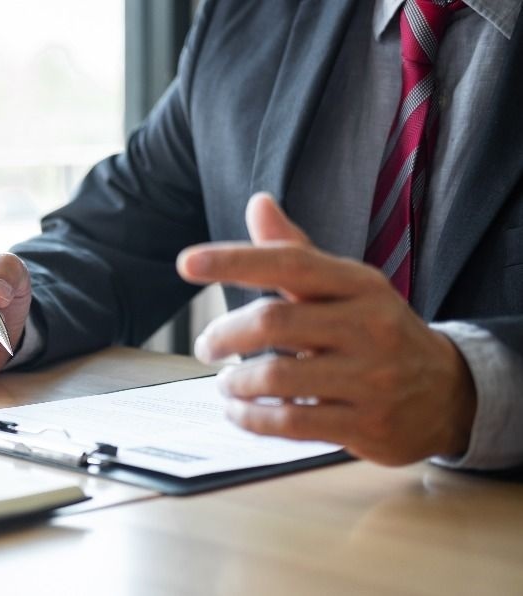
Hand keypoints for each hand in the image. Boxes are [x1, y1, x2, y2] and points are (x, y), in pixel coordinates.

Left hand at [176, 193, 476, 464]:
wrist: (448, 394)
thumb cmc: (375, 331)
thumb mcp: (345, 287)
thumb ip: (295, 252)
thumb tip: (258, 203)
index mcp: (359, 284)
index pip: (289, 262)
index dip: (233, 261)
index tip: (186, 263)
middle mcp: (368, 326)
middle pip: (274, 321)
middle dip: (224, 334)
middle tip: (206, 346)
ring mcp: (371, 378)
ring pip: (276, 378)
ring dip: (235, 383)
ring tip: (226, 382)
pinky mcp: (366, 425)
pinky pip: (290, 422)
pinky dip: (251, 418)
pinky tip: (239, 411)